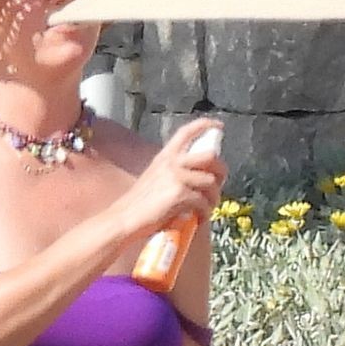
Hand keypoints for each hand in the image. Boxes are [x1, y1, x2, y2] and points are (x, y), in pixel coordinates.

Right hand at [115, 120, 227, 245]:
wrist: (124, 219)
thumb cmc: (136, 205)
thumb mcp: (153, 179)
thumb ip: (171, 173)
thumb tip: (194, 179)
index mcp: (164, 157)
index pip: (186, 132)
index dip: (205, 125)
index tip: (218, 127)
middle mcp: (172, 163)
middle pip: (210, 157)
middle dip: (220, 171)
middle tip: (218, 184)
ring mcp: (177, 178)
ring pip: (211, 182)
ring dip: (213, 197)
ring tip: (207, 208)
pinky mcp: (181, 195)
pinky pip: (204, 202)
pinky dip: (205, 213)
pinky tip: (199, 219)